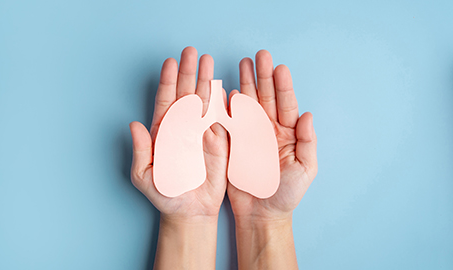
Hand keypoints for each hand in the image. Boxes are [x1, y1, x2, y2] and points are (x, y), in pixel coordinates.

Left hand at [129, 46, 227, 268]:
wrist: (190, 210)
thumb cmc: (165, 193)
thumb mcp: (145, 176)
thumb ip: (141, 151)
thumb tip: (133, 125)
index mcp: (164, 131)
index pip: (166, 100)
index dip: (168, 80)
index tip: (170, 62)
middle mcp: (183, 127)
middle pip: (185, 94)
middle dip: (188, 72)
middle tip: (192, 52)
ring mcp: (202, 132)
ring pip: (204, 101)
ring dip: (206, 81)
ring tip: (209, 62)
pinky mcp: (219, 142)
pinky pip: (222, 119)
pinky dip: (223, 104)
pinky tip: (224, 88)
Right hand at [228, 49, 317, 222]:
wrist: (261, 213)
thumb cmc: (287, 194)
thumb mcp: (305, 169)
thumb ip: (308, 142)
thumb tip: (308, 115)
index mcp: (288, 133)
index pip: (286, 104)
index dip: (283, 86)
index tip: (280, 68)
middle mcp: (269, 129)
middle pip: (266, 97)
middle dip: (262, 76)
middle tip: (260, 56)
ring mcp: (250, 134)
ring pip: (248, 104)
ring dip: (245, 84)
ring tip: (243, 64)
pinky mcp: (234, 143)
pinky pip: (230, 121)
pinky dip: (227, 106)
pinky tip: (226, 90)